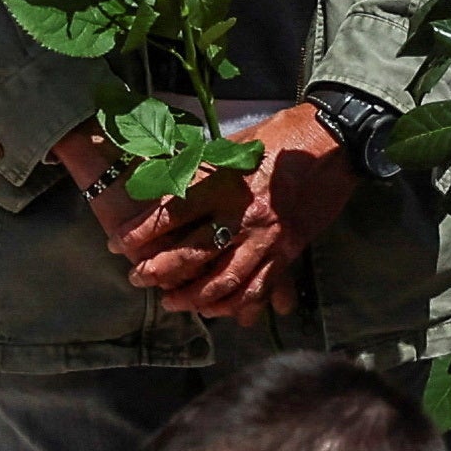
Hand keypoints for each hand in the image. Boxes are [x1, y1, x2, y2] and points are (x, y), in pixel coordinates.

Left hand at [129, 106, 355, 318]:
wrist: (332, 143)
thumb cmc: (273, 139)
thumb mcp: (225, 148)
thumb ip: (193, 173)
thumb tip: (155, 190)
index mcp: (224, 184)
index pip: (172, 215)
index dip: (141, 233)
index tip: (118, 244)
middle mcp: (244, 215)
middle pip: (195, 254)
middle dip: (162, 272)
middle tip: (138, 280)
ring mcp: (269, 237)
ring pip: (227, 279)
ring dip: (196, 297)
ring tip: (174, 302)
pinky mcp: (290, 249)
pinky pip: (262, 286)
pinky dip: (239, 304)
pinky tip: (220, 311)